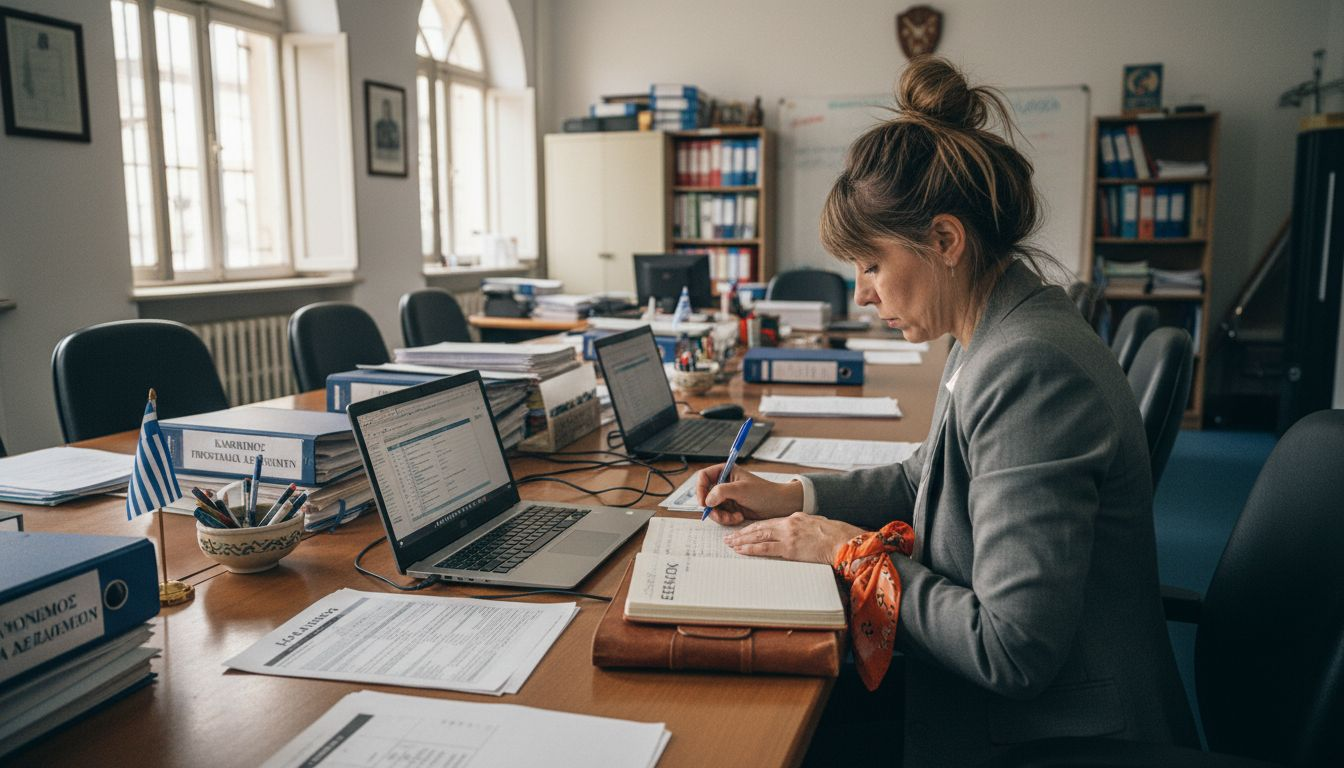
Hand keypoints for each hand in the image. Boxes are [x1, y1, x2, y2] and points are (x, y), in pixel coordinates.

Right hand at [695, 465, 802, 524]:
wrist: (777, 505)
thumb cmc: (763, 492)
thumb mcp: (741, 489)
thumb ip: (721, 491)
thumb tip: (707, 500)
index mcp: (725, 471)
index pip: (703, 477)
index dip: (700, 489)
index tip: (703, 502)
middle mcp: (724, 483)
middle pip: (705, 495)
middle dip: (712, 508)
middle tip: (719, 515)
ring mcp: (726, 496)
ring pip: (712, 508)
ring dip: (721, 516)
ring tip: (733, 517)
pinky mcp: (730, 507)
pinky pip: (720, 515)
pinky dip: (727, 519)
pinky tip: (738, 517)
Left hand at [724, 513, 865, 563]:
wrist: (843, 541)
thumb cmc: (835, 535)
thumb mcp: (817, 524)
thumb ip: (804, 526)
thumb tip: (799, 531)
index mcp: (794, 518)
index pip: (769, 522)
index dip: (754, 527)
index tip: (743, 531)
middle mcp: (788, 523)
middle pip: (759, 527)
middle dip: (743, 533)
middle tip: (729, 537)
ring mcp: (788, 535)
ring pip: (758, 536)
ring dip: (742, 540)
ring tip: (730, 543)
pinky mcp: (789, 548)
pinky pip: (765, 549)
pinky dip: (751, 549)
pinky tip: (741, 550)